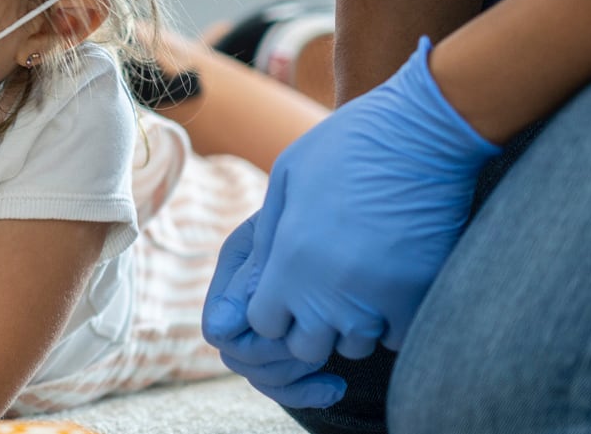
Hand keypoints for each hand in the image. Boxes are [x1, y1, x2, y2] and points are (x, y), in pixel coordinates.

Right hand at [203, 216, 345, 409]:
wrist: (371, 198)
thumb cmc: (335, 204)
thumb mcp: (295, 232)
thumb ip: (261, 274)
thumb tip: (220, 331)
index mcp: (238, 263)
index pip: (219, 329)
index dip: (255, 342)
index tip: (295, 333)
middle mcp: (246, 294)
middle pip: (239, 357)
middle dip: (280, 361)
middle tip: (321, 347)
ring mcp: (267, 318)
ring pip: (261, 374)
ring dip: (296, 373)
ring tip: (331, 353)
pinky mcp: (292, 336)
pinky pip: (285, 382)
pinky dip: (308, 391)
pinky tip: (336, 386)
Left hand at [211, 39, 499, 366]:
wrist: (421, 134)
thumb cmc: (347, 147)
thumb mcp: (287, 179)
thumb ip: (267, 239)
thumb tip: (254, 283)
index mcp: (291, 260)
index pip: (264, 325)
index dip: (272, 309)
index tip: (287, 285)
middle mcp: (330, 291)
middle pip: (307, 346)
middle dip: (309, 324)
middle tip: (322, 286)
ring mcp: (377, 299)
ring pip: (354, 344)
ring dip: (351, 322)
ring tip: (358, 277)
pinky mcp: (419, 297)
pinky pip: (396, 336)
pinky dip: (390, 319)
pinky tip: (388, 281)